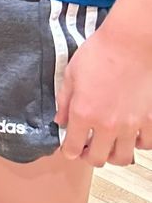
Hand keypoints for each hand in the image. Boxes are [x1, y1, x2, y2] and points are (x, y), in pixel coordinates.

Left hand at [56, 21, 151, 167]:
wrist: (129, 44)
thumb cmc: (98, 54)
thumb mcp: (71, 74)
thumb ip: (64, 101)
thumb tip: (60, 119)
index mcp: (83, 113)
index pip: (72, 147)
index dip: (68, 151)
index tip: (68, 149)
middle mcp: (107, 125)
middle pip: (96, 158)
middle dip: (88, 156)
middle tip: (86, 148)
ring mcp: (130, 125)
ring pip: (121, 157)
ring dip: (112, 154)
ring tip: (108, 145)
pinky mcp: (149, 120)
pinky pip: (144, 145)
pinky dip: (136, 144)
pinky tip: (130, 135)